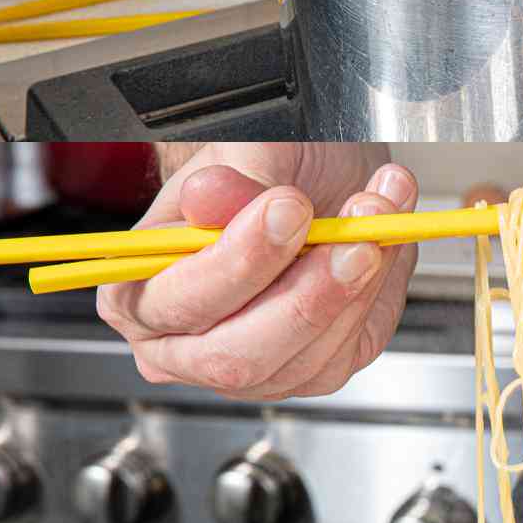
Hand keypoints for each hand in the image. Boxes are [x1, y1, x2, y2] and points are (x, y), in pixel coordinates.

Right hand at [96, 145, 416, 399]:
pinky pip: (350, 346)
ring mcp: (256, 367)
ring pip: (306, 357)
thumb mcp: (244, 154)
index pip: (179, 302)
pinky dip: (377, 287)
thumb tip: (208, 198)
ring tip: (376, 210)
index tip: (287, 208)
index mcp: (139, 296)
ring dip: (354, 281)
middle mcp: (188, 347)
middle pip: (238, 356)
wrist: (315, 178)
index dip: (239, 260)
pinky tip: (383, 238)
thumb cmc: (263, 172)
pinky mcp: (317, 368)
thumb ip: (229, 181)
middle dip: (304, 293)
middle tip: (351, 233)